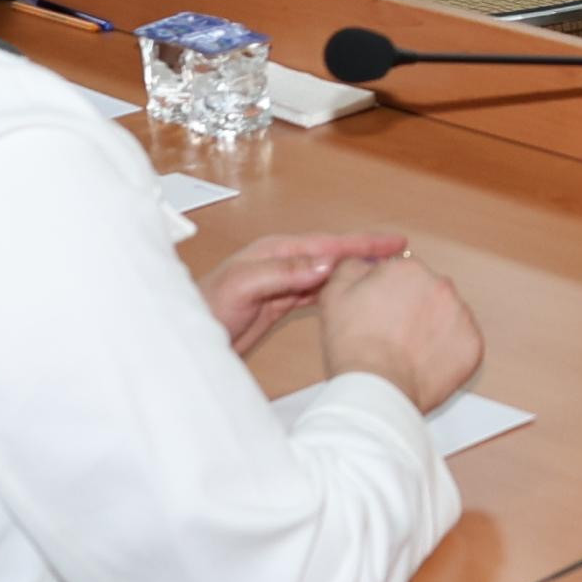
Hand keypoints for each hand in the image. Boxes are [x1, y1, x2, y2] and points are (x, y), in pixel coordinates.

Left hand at [202, 230, 404, 350]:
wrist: (180, 339)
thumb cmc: (204, 310)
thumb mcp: (243, 287)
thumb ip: (283, 273)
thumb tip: (325, 263)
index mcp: (275, 252)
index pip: (328, 244)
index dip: (363, 244)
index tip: (393, 242)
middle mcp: (280, 263)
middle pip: (333, 255)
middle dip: (366, 254)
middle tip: (400, 255)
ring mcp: (280, 284)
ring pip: (327, 274)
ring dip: (354, 273)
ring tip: (384, 274)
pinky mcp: (277, 304)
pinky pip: (316, 294)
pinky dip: (338, 293)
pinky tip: (352, 297)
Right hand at [315, 255, 483, 411]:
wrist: (375, 387)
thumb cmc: (354, 346)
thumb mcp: (335, 293)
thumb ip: (352, 267)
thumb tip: (364, 262)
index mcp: (409, 268)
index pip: (402, 274)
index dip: (389, 296)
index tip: (382, 315)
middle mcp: (440, 285)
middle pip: (427, 292)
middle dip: (413, 309)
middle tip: (393, 336)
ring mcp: (460, 315)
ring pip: (446, 316)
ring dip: (432, 328)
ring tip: (408, 352)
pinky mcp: (472, 344)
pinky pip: (461, 343)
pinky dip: (447, 352)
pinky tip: (425, 363)